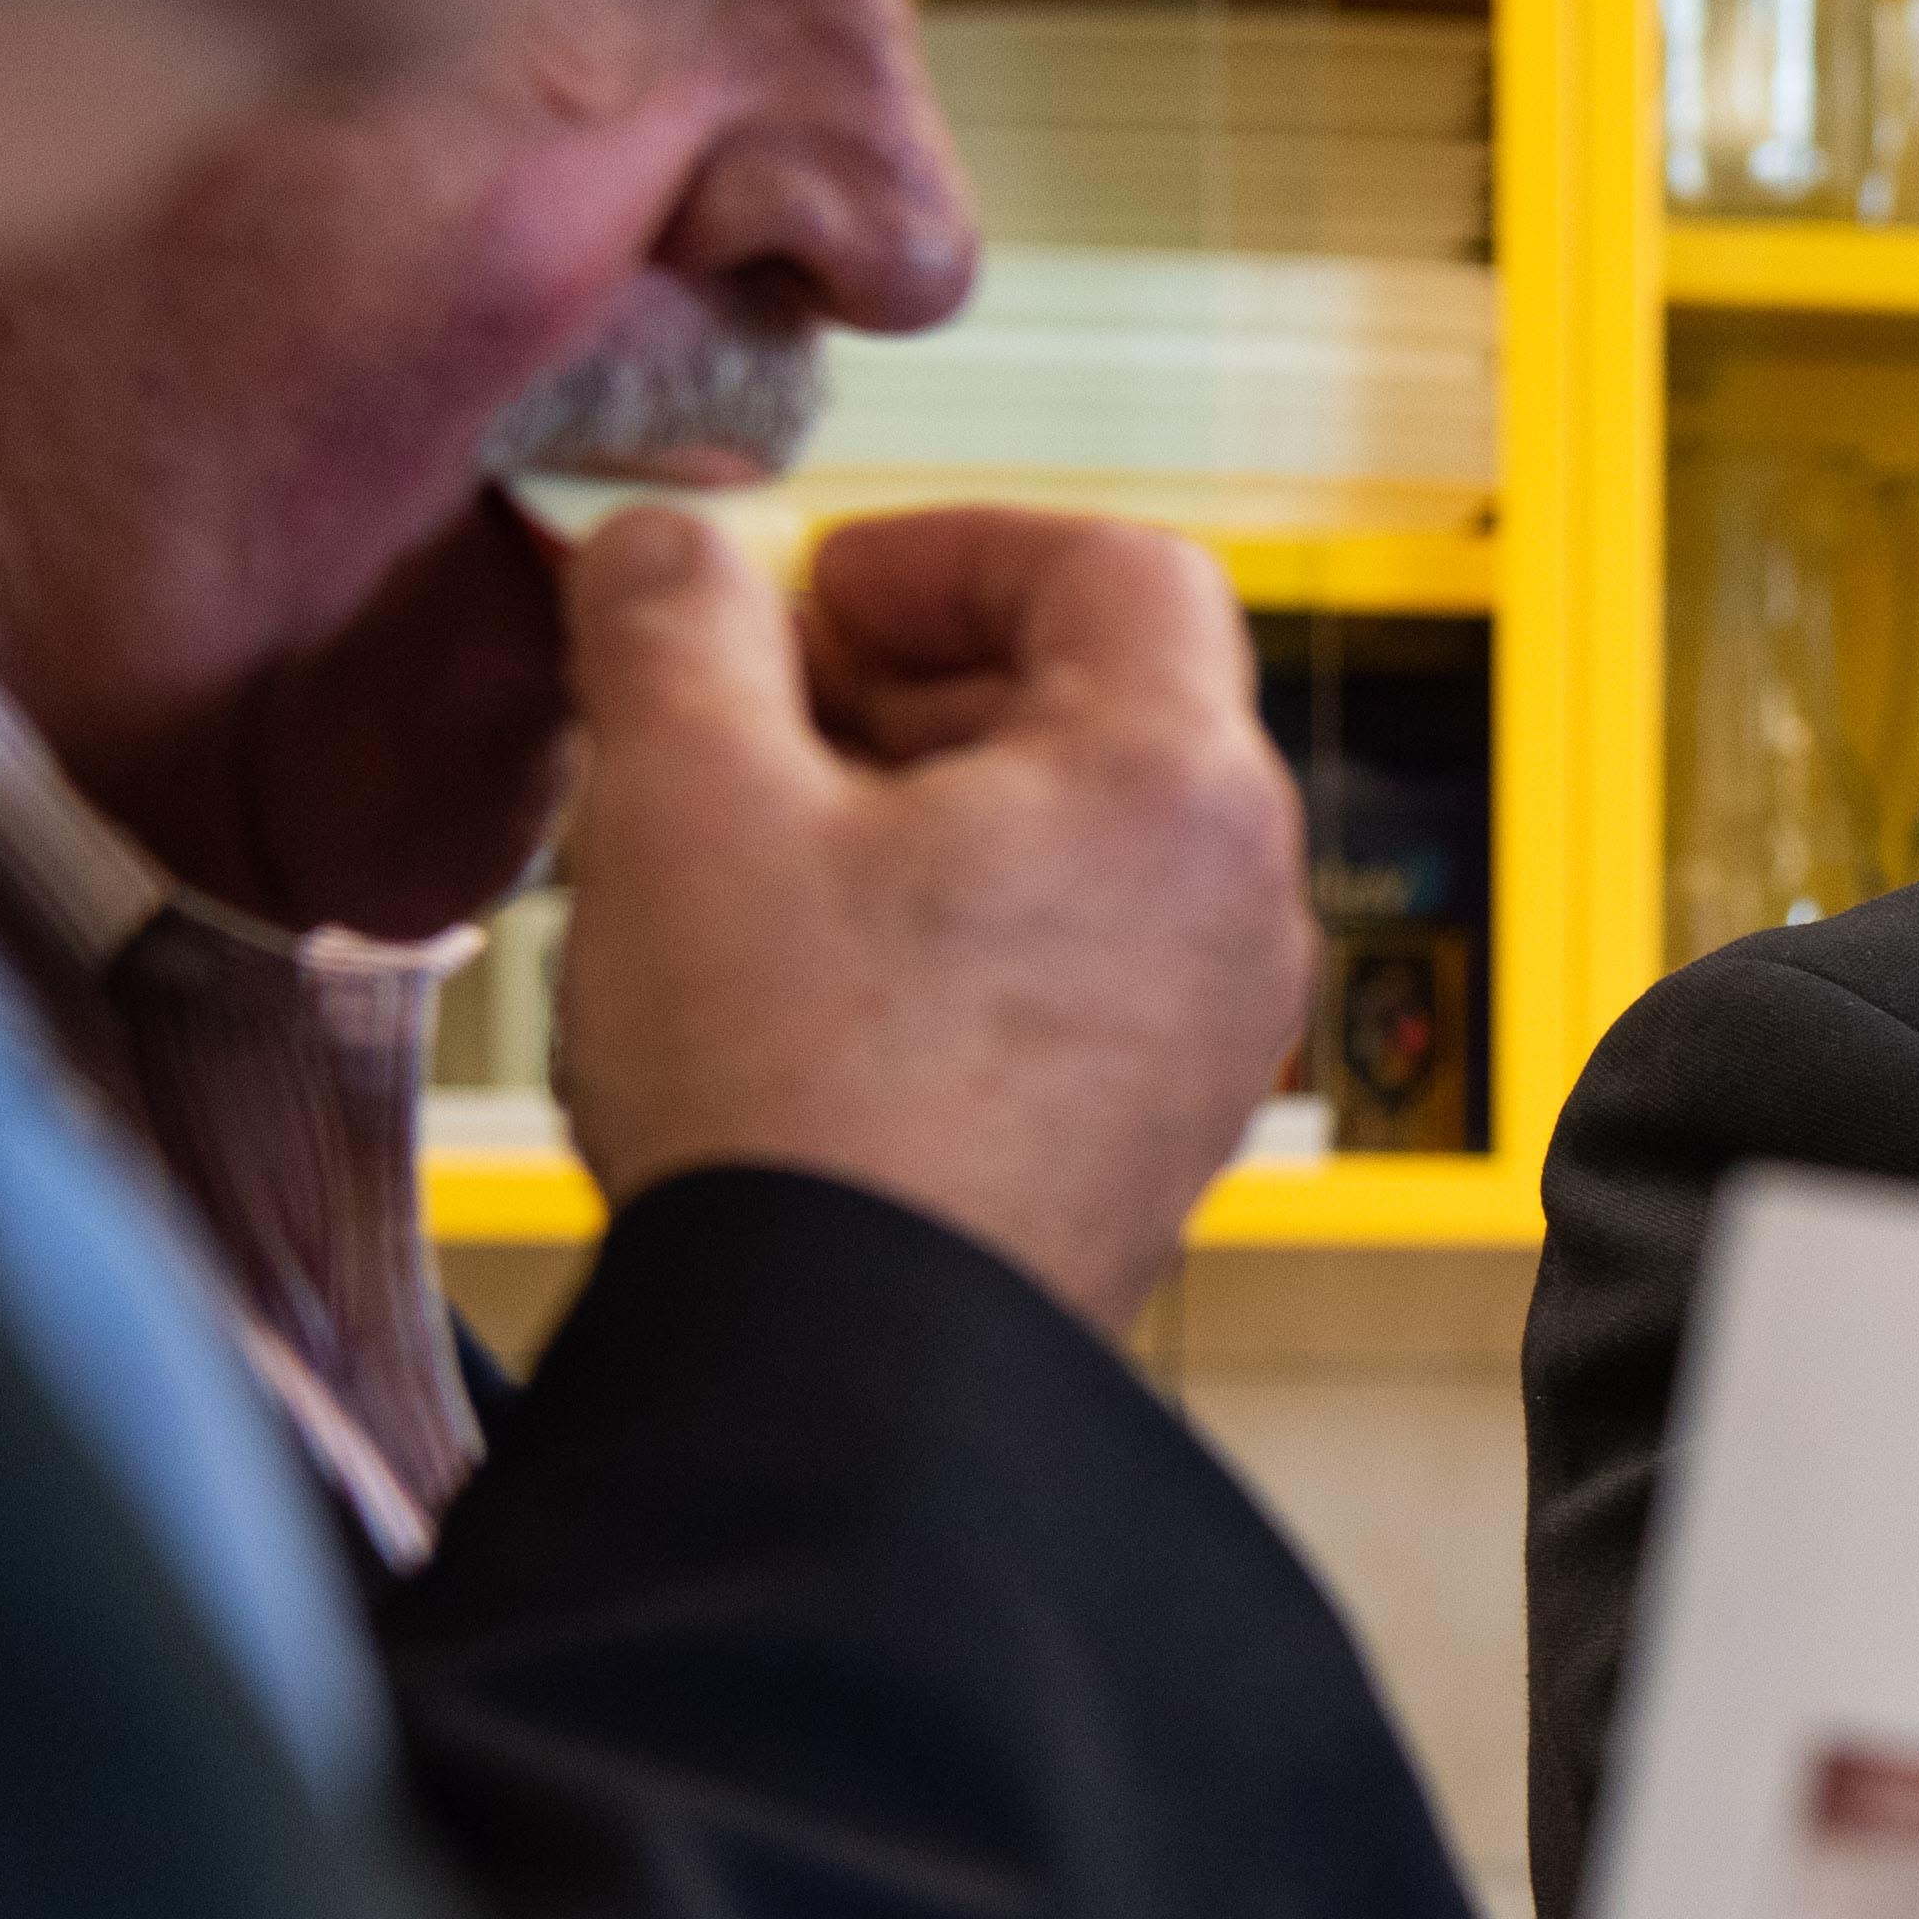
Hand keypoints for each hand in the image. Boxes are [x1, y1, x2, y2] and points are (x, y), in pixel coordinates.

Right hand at [542, 503, 1311, 1330]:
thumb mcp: (684, 798)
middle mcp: (1245, 901)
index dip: (949, 552)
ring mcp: (1219, 1027)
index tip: (815, 593)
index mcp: (1180, 785)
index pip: (1116, 568)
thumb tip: (674, 555)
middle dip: (920, 680)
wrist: (845, 1366)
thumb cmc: (795, 1091)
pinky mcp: (1161, 1128)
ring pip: (1087, 841)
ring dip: (928, 806)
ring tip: (758, 849)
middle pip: (1108, 703)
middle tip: (756, 715)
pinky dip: (964, 922)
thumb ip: (673, 623)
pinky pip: (1082, 964)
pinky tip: (814, 976)